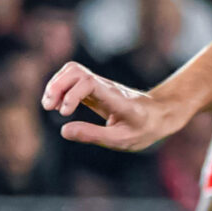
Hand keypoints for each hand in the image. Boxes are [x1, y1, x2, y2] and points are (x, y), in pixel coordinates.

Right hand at [43, 61, 186, 150]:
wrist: (160, 114)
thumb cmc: (144, 129)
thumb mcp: (122, 139)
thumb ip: (94, 135)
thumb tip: (64, 130)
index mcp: (117, 100)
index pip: (90, 83)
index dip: (71, 93)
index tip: (65, 113)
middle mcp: (107, 87)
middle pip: (76, 71)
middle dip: (57, 86)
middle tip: (51, 108)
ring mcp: (101, 85)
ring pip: (72, 71)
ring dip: (56, 85)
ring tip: (52, 106)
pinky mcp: (95, 87)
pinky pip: (73, 78)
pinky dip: (60, 88)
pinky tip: (60, 105)